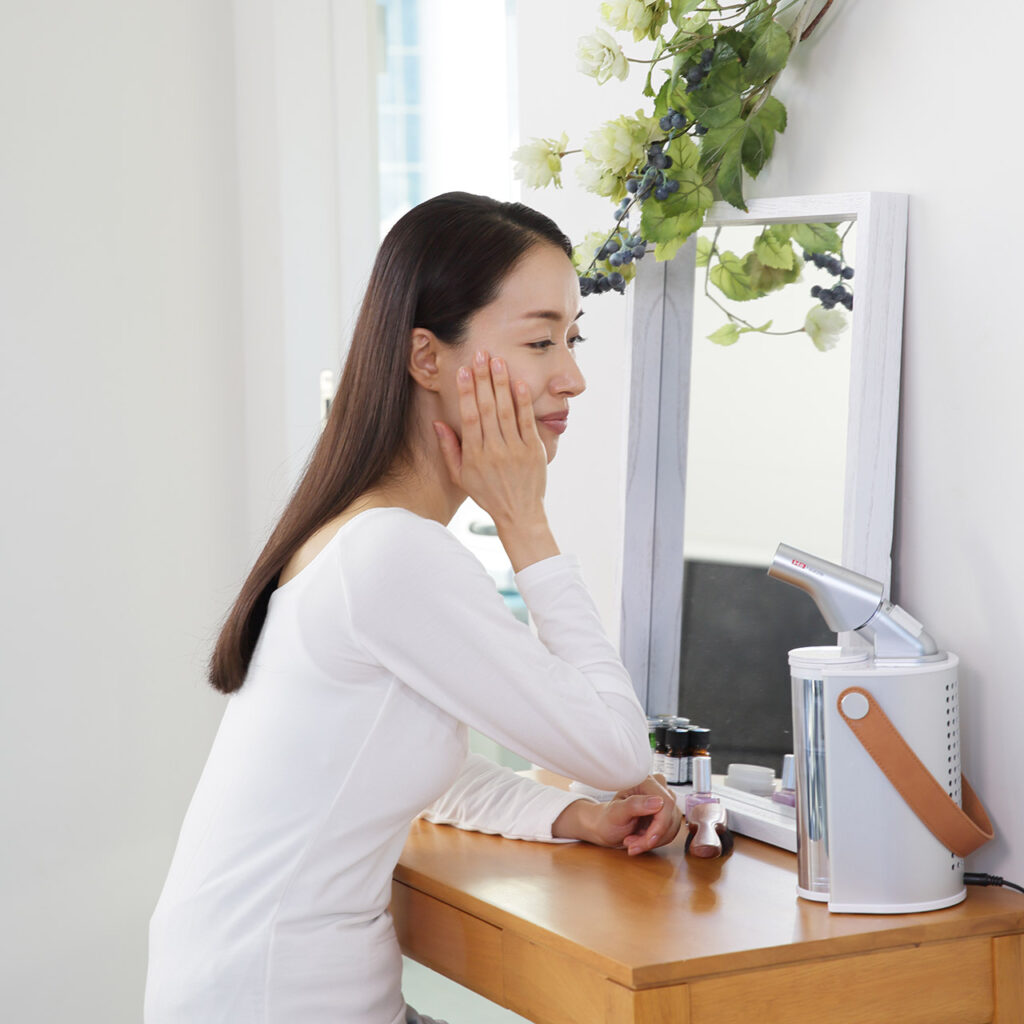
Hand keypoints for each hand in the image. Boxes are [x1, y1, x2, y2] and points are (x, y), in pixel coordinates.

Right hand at [433, 350, 557, 570]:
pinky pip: (527, 422)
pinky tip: (518, 383)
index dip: (465, 393)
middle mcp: (494, 451)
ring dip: (501, 384)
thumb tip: (438, 423)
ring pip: (507, 411)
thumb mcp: (461, 477)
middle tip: (481, 355)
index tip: (463, 372)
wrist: (519, 514)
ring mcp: (516, 450)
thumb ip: (450, 449)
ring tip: (498, 361)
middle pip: (487, 409)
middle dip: (483, 380)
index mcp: (475, 456)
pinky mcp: (534, 450)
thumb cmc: (488, 495)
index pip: (469, 418)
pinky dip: (523, 402)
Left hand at [552, 775, 682, 854]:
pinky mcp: (667, 816)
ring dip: (651, 841)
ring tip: (631, 841)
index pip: (666, 803)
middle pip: (669, 818)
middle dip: (651, 837)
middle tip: (631, 843)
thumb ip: (634, 805)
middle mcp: (658, 788)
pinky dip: (653, 841)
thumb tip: (658, 802)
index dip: (660, 825)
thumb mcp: (615, 812)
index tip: (647, 840)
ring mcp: (664, 803)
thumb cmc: (607, 818)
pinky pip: (669, 833)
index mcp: (645, 781)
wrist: (606, 827)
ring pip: (670, 828)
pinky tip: (638, 839)